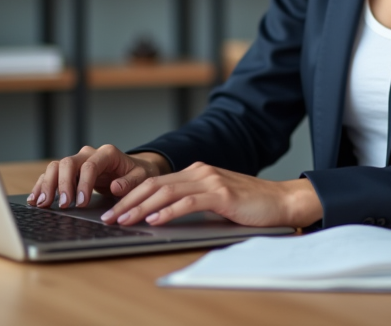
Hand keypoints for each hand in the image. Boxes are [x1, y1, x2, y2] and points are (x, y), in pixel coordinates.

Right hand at [27, 145, 169, 209]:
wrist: (133, 169)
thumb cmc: (137, 173)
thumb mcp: (141, 177)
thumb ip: (130, 182)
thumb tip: (115, 187)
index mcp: (107, 153)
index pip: (90, 165)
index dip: (84, 184)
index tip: (81, 203)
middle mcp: (89, 153)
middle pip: (68, 163)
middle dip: (63, 184)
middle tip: (62, 205)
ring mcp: (77, 161)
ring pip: (56, 167)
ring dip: (47, 184)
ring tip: (42, 203)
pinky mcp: (70, 171)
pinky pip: (52, 175)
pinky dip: (42, 185)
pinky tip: (35, 199)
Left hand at [101, 161, 322, 228]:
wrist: (282, 201)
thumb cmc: (250, 206)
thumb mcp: (215, 200)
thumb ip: (192, 201)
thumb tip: (160, 215)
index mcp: (196, 172)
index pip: (155, 182)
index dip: (131, 195)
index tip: (113, 210)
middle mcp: (200, 172)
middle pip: (154, 184)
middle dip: (128, 201)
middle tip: (108, 217)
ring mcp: (211, 180)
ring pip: (166, 192)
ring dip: (141, 207)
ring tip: (123, 220)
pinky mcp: (222, 193)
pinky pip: (188, 202)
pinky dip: (168, 211)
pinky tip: (155, 220)